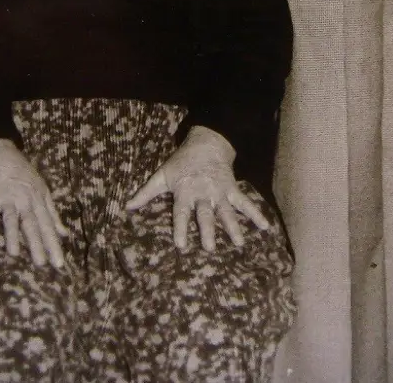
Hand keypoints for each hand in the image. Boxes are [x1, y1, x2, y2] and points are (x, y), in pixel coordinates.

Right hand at [0, 138, 67, 268]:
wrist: (0, 152)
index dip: (54, 244)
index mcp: (38, 199)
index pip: (48, 225)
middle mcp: (25, 200)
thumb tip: (64, 233)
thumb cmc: (22, 173)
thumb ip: (52, 213)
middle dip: (37, 245)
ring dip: (12, 235)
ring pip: (11, 218)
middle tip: (42, 265)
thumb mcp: (42, 190)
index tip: (59, 264)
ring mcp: (7, 197)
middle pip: (32, 224)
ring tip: (14, 254)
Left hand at [126, 125, 267, 251]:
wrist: (206, 143)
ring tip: (239, 243)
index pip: (181, 213)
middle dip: (207, 231)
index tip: (180, 245)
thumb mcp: (162, 175)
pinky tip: (265, 227)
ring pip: (226, 211)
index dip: (180, 228)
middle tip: (209, 248)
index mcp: (185, 192)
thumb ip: (146, 193)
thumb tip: (127, 207)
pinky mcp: (232, 189)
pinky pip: (245, 203)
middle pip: (205, 215)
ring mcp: (219, 192)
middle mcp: (203, 194)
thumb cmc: (181, 163)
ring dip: (233, 227)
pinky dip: (256, 214)